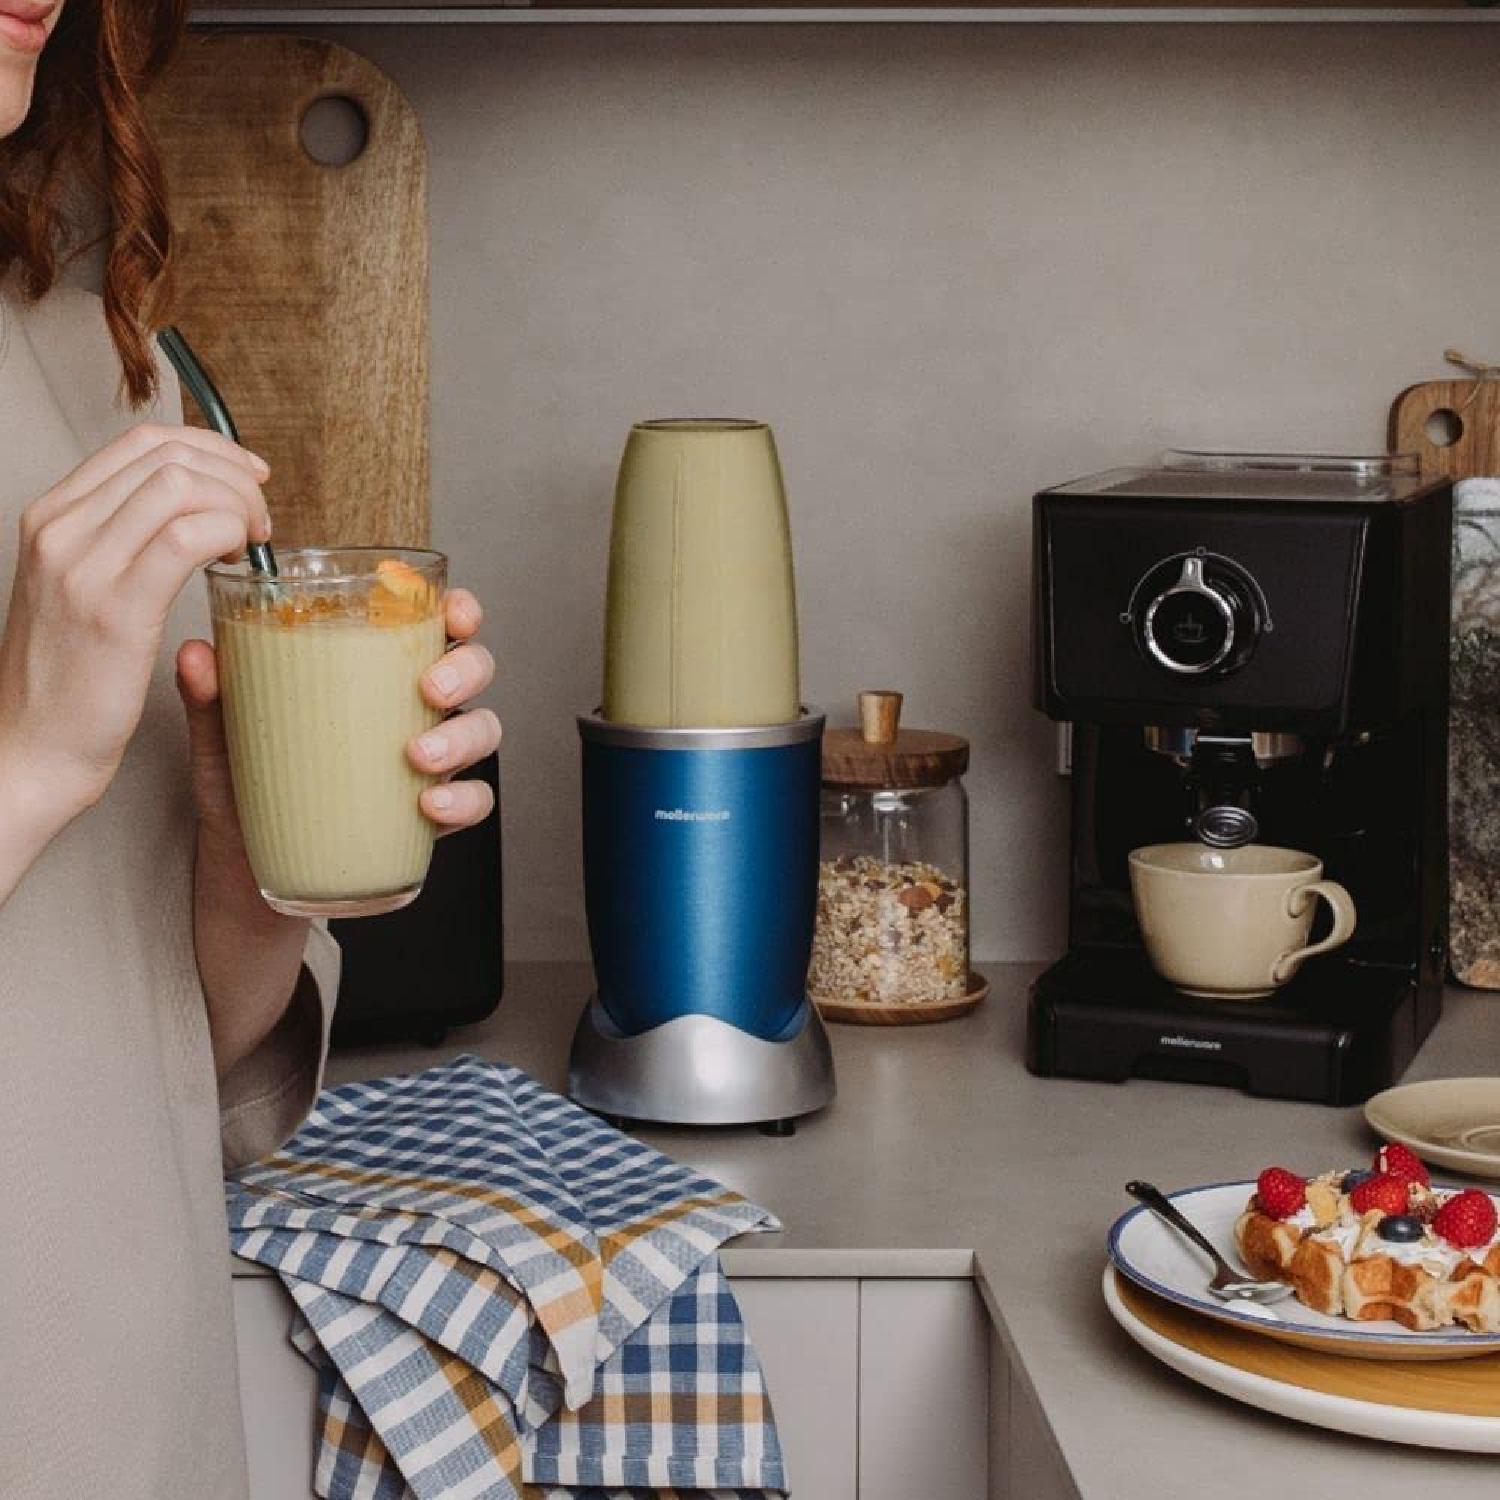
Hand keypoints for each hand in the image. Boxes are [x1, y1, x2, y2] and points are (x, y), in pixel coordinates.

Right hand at [0, 423, 269, 850]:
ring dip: (238, 506)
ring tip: (252, 546)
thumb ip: (122, 543)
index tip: (250, 478)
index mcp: (53, 518)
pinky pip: (187, 538)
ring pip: (181, 486)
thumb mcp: (82, 589)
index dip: (211, 450)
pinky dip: (228, 535)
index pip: (140, 444)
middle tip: (261, 522)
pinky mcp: (116, 609)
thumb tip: (195, 509)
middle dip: (234, 477)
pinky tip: (237, 563)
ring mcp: (83, 566)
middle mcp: (60, 530)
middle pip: (167, 456)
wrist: (31, 748)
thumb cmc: (69, 679)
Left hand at [178, 586, 498, 1076]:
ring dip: (463, 736)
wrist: (249, 871)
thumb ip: (212, 699)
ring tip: (421, 756)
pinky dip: (464, 801)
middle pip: (474, 667)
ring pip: (483, 730)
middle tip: (431, 687)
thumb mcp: (223, 741)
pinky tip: (430, 806)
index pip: (429, 624)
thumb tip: (195, 654)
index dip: (458, 610)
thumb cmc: (245, 788)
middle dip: (466, 670)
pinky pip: (474, 801)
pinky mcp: (428, 816)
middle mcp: (410, 708)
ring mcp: (428, 762)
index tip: (451, 611)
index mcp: (372, 671)